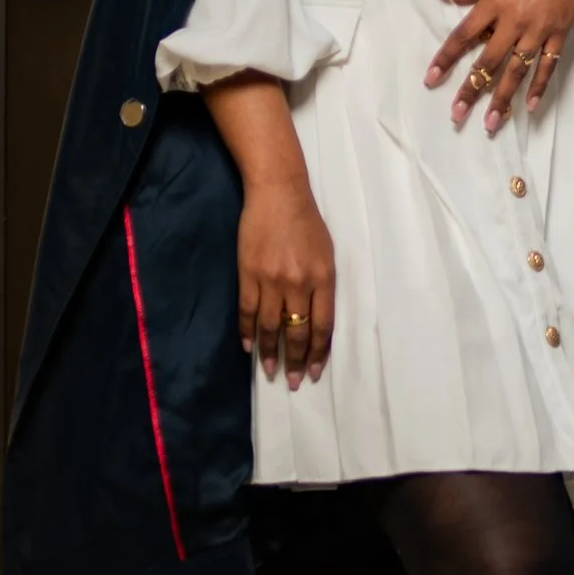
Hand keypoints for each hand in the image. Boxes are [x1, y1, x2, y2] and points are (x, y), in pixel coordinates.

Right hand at [236, 171, 336, 386]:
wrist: (278, 193)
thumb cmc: (306, 222)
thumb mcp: (326, 252)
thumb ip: (322, 285)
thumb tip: (315, 317)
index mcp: (323, 278)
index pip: (322, 326)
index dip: (317, 352)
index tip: (313, 372)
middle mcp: (298, 283)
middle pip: (297, 331)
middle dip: (295, 360)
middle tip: (292, 382)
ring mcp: (271, 279)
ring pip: (270, 326)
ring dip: (270, 352)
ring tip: (270, 372)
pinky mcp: (248, 273)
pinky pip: (247, 311)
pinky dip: (247, 332)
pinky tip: (248, 347)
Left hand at [428, 0, 573, 129]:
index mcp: (495, 1)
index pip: (464, 35)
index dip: (446, 57)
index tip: (431, 78)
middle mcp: (514, 20)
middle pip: (488, 61)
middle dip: (471, 89)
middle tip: (457, 114)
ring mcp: (538, 30)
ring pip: (516, 70)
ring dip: (502, 97)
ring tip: (491, 122)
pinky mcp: (559, 35)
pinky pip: (548, 65)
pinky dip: (539, 86)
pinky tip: (529, 106)